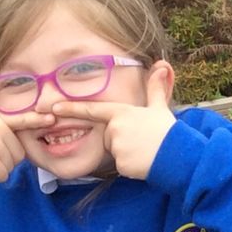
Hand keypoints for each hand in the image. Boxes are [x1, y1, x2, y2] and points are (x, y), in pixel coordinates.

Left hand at [51, 63, 175, 179]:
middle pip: (108, 136)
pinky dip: (131, 166)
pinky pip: (121, 165)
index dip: (71, 108)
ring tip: (145, 151)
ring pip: (115, 151)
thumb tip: (162, 65)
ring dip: (127, 153)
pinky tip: (144, 162)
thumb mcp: (160, 108)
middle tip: (142, 141)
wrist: (178, 156)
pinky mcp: (120, 163)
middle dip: (122, 140)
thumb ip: (155, 89)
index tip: (54, 107)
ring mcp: (117, 146)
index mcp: (122, 113)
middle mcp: (115, 128)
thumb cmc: (169, 132)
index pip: (92, 110)